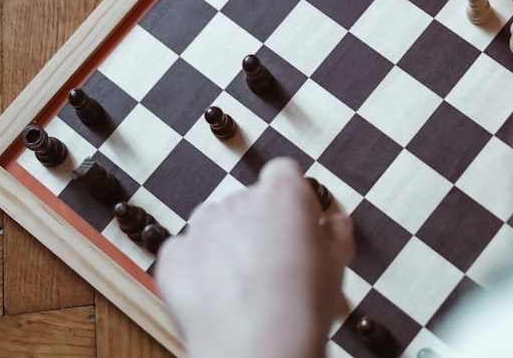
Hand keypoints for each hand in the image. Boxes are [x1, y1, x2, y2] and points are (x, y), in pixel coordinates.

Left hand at [156, 158, 354, 357]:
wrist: (259, 350)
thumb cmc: (302, 307)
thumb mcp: (339, 261)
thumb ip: (335, 230)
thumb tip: (333, 222)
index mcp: (283, 193)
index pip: (284, 173)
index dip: (291, 197)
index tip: (297, 221)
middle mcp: (239, 200)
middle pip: (247, 201)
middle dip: (257, 224)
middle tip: (273, 263)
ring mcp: (202, 227)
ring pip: (214, 223)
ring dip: (225, 242)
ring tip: (243, 283)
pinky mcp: (174, 256)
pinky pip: (185, 252)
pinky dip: (197, 269)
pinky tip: (217, 294)